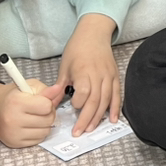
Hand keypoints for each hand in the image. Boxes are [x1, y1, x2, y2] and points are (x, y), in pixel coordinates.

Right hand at [0, 77, 62, 147]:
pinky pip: (38, 140)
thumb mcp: (28, 86)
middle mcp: (13, 119)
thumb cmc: (13, 94)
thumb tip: (59, 89)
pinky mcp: (14, 144)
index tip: (42, 100)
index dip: (48, 102)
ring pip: (45, 132)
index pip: (46, 106)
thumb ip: (45, 90)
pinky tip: (31, 125)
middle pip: (48, 120)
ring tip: (36, 117)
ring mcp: (13, 134)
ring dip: (45, 124)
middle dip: (48, 113)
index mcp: (16, 102)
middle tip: (41, 109)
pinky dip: (38, 132)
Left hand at [55, 13, 120, 136]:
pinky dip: (115, 108)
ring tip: (90, 128)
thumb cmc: (77, 48)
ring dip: (99, 116)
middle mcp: (99, 74)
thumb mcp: (64, 66)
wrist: (94, 33)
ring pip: (106, 100)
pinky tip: (112, 119)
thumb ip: (59, 87)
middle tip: (79, 132)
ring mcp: (109, 76)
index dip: (78, 102)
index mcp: (84, 70)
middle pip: (95, 100)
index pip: (84, 91)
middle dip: (87, 118)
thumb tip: (49, 104)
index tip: (72, 107)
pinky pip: (117, 95)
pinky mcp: (115, 76)